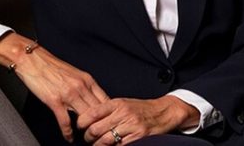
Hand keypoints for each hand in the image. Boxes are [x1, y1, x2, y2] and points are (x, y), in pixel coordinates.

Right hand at [0, 33, 108, 141]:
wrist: (32, 59)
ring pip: (85, 117)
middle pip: (98, 111)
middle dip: (100, 125)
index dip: (109, 115)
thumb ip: (85, 86)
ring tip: (87, 138)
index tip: (109, 123)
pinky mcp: (54, 100)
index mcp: (87, 80)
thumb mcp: (75, 74)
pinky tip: (69, 137)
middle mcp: (81, 87)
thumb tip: (93, 100)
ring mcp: (68, 94)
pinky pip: (65, 121)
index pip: (105, 100)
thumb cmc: (52, 66)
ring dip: (86, 131)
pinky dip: (68, 133)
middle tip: (100, 135)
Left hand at [78, 96, 198, 144]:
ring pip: (104, 141)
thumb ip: (107, 109)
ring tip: (97, 144)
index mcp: (117, 103)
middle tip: (87, 138)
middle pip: (95, 129)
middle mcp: (123, 113)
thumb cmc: (141, 108)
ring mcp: (131, 126)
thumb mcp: (123, 103)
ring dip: (97, 145)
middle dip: (88, 137)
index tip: (80, 127)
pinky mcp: (138, 137)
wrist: (163, 112)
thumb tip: (87, 118)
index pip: (92, 113)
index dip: (82, 122)